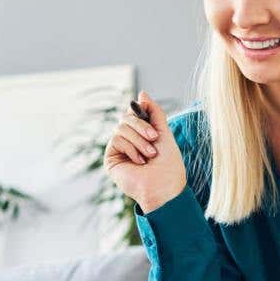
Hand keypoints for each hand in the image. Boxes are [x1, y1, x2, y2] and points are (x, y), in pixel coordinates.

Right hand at [104, 90, 186, 213]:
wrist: (164, 187)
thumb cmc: (168, 164)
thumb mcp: (164, 132)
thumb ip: (153, 112)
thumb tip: (141, 93)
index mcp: (141, 134)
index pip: (133, 113)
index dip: (140, 112)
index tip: (148, 114)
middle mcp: (128, 141)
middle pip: (125, 118)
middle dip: (141, 126)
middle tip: (154, 138)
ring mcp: (119, 150)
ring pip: (121, 128)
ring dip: (139, 140)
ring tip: (150, 154)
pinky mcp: (111, 159)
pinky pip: (117, 140)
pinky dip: (131, 149)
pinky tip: (140, 162)